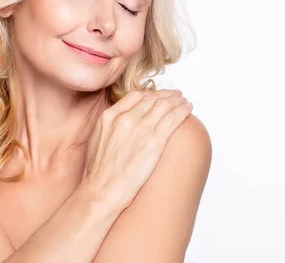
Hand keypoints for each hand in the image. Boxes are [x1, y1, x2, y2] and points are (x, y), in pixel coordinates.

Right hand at [81, 89, 192, 210]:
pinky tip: (188, 109)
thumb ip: (110, 126)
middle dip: (166, 95)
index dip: (149, 94)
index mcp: (110, 116)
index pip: (134, 96)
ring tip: (184, 101)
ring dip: (177, 101)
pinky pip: (173, 119)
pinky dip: (182, 111)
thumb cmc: (98, 171)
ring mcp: (141, 130)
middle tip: (175, 95)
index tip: (157, 96)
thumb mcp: (97, 139)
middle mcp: (126, 119)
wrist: (102, 190)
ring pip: (164, 106)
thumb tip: (119, 123)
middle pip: (151, 99)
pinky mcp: (155, 142)